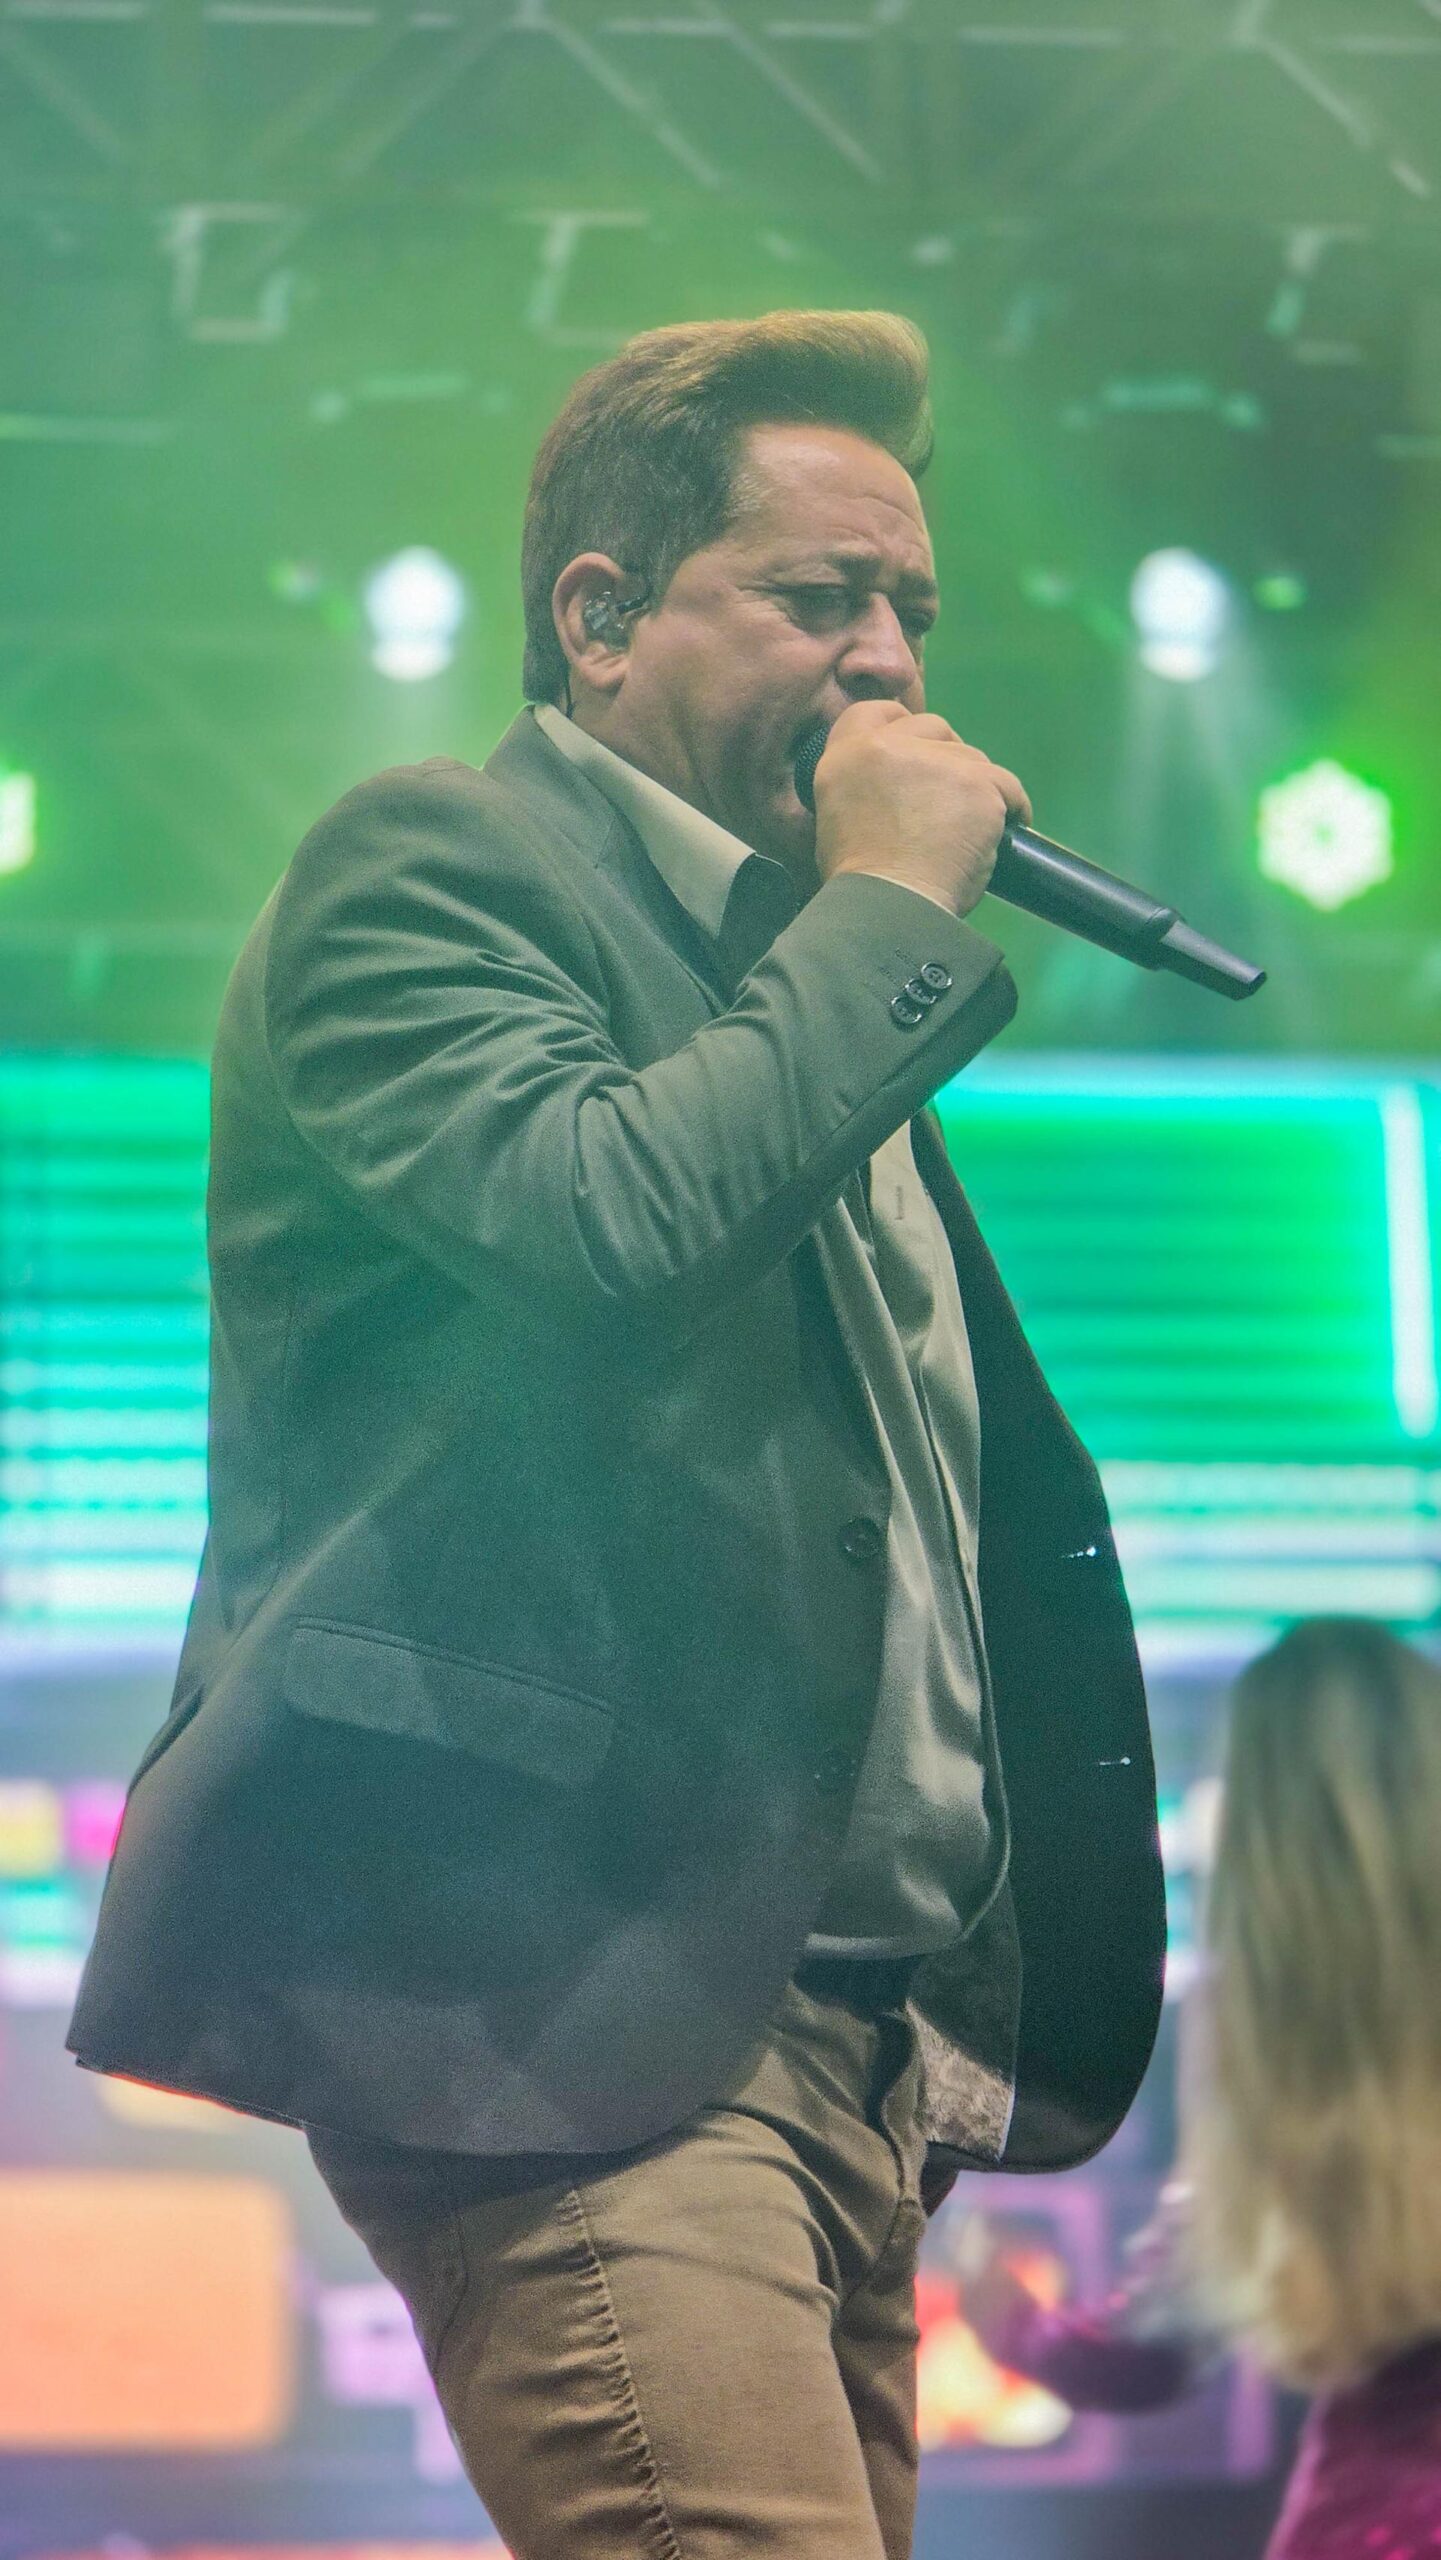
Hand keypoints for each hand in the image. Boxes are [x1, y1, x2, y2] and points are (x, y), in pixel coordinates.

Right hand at [811, 700, 1032, 918]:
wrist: (890, 906)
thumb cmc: (860, 883)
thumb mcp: (835, 820)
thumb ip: (863, 787)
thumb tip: (894, 790)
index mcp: (846, 755)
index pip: (877, 711)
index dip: (903, 725)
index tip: (919, 748)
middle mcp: (889, 746)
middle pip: (933, 727)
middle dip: (946, 754)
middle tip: (950, 796)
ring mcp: (937, 761)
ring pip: (973, 758)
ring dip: (976, 788)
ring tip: (972, 829)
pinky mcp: (978, 782)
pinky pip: (1008, 787)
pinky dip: (1012, 807)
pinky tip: (1009, 829)